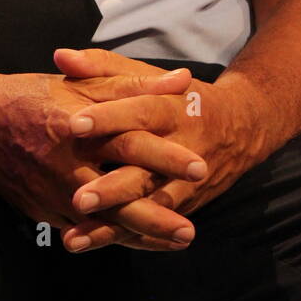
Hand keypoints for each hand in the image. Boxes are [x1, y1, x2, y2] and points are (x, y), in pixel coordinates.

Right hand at [0, 52, 208, 252]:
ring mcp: (51, 192)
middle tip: (190, 230)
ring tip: (176, 241)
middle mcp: (65, 164)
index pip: (128, 142)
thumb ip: (133, 83)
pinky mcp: (42, 211)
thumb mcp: (83, 82)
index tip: (199, 166)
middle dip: (155, 215)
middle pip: (117, 196)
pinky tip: (139, 243)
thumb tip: (181, 80)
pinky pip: (82, 230)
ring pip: (101, 222)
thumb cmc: (34, 96)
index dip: (163, 155)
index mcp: (77, 126)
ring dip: (140, 235)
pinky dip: (111, 238)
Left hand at [55, 47, 258, 252]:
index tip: (74, 124)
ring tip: (75, 237)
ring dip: (112, 225)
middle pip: (146, 169)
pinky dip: (123, 239)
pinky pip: (152, 227)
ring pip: (147, 207)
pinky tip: (89, 245)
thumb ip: (103, 66)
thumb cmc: (180, 97)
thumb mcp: (148, 76)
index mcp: (171, 109)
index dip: (108, 117)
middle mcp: (181, 149)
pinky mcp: (183, 207)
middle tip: (78, 199)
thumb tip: (60, 55)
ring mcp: (184, 184)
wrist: (240, 127)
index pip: (139, 112)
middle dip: (113, 187)